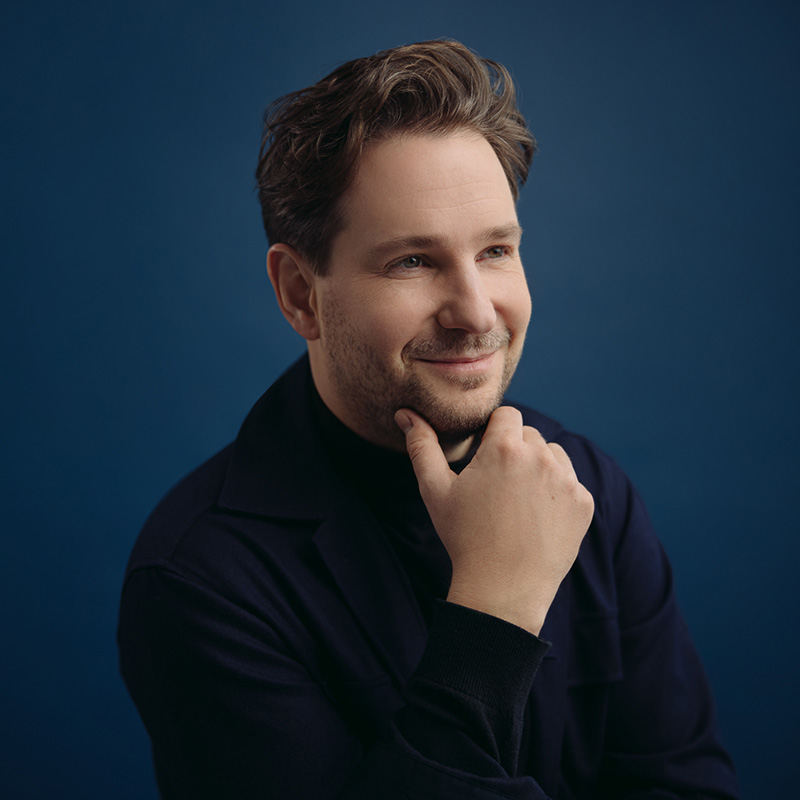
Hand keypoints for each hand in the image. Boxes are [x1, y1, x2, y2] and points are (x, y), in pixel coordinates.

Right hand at [395, 406, 593, 634]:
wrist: (502, 590)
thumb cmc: (464, 538)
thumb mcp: (435, 491)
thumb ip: (421, 446)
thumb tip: (405, 414)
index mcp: (504, 448)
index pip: (506, 414)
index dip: (493, 431)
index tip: (483, 455)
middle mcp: (541, 457)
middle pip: (529, 434)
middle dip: (514, 450)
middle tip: (496, 484)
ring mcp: (567, 481)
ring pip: (553, 455)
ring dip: (538, 466)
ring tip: (517, 499)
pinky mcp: (583, 503)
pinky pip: (571, 483)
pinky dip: (556, 493)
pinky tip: (536, 517)